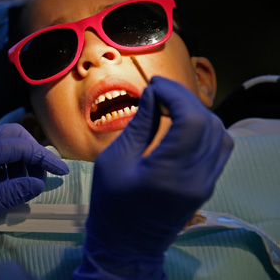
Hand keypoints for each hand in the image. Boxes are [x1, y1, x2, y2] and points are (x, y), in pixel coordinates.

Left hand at [0, 123, 68, 226]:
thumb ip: (12, 192)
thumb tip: (39, 184)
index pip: (19, 145)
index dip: (43, 158)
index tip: (61, 173)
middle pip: (12, 134)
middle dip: (32, 151)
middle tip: (42, 175)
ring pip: (2, 142)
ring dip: (19, 158)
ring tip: (25, 183)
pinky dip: (5, 164)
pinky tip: (7, 183)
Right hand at [74, 76, 233, 278]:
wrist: (126, 244)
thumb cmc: (111, 204)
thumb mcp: (115, 161)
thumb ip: (139, 125)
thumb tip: (152, 94)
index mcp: (169, 172)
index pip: (191, 120)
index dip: (176, 95)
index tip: (154, 85)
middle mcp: (196, 178)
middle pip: (208, 123)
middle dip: (185, 98)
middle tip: (159, 89)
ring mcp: (206, 183)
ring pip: (219, 133)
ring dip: (197, 111)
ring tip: (170, 103)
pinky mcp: (207, 185)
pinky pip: (219, 148)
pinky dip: (205, 128)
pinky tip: (183, 122)